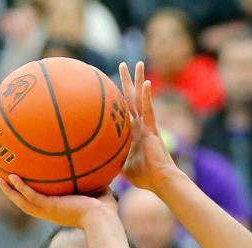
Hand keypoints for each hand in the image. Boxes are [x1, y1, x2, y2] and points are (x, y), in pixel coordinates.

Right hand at [0, 174, 115, 227]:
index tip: (24, 188)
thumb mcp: (97, 189)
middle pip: (25, 204)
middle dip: (13, 194)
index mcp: (58, 212)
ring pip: (22, 202)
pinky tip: (11, 176)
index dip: (30, 197)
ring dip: (9, 192)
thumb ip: (94, 179)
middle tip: (3, 183)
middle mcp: (50, 213)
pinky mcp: (49, 207)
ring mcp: (48, 211)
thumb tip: (100, 163)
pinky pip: (30, 195)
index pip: (40, 204)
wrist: (103, 219)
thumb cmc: (105, 210)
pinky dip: (20, 187)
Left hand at [118, 62, 179, 192]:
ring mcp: (147, 125)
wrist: (159, 180)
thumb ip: (111, 158)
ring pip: (142, 98)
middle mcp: (140, 125)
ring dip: (139, 80)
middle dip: (128, 82)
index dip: (118, 98)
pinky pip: (149, 109)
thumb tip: (92, 160)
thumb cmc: (143, 176)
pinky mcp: (153, 129)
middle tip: (123, 65)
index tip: (110, 85)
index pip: (124, 110)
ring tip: (137, 64)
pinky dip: (147, 96)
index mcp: (132, 132)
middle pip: (132, 98)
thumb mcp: (121, 165)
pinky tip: (146, 82)